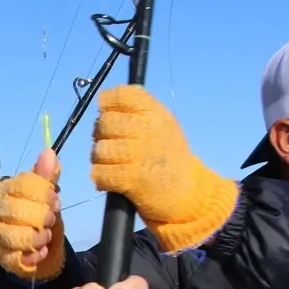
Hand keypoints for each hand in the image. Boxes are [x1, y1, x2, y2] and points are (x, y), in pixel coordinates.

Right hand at [0, 148, 63, 279]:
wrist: (39, 247)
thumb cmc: (39, 215)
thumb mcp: (46, 195)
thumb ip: (47, 176)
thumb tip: (49, 152)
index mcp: (6, 190)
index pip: (23, 185)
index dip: (44, 193)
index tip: (55, 200)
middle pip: (18, 210)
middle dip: (42, 216)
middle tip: (50, 219)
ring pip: (17, 235)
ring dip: (39, 236)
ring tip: (45, 235)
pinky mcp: (3, 256)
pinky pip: (18, 257)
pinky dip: (35, 255)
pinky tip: (41, 251)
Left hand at [90, 85, 239, 252]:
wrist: (188, 193)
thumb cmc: (169, 156)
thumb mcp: (164, 124)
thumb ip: (139, 110)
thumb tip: (103, 104)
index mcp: (155, 113)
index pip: (122, 95)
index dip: (107, 101)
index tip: (105, 110)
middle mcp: (147, 130)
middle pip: (105, 122)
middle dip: (101, 134)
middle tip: (109, 143)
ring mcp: (138, 155)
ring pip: (99, 149)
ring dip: (99, 158)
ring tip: (110, 163)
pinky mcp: (131, 179)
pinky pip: (99, 173)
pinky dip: (100, 178)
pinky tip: (109, 179)